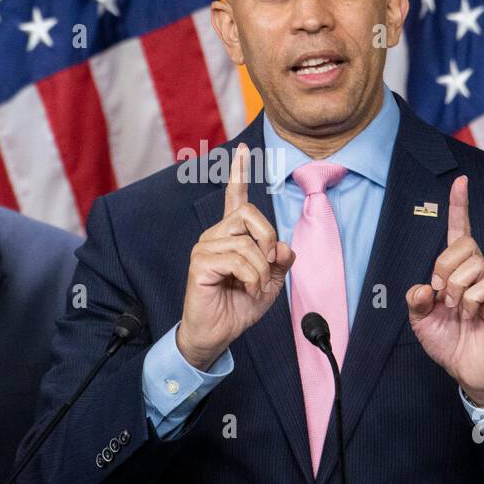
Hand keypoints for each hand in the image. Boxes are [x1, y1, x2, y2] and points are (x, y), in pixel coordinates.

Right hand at [176, 143, 295, 369]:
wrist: (217, 333)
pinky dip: (252, 278)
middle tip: (268, 265)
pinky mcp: (200, 262)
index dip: (239, 173)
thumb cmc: (239, 306)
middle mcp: (215, 235)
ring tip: (255, 287)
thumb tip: (283, 245)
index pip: (235, 198)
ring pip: (246, 241)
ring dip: (261, 268)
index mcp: (231, 235)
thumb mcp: (271, 281)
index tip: (243, 150)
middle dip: (268, 239)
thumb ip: (280, 260)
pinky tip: (247, 291)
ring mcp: (205, 247)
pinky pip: (237, 259)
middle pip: (249, 214)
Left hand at [405, 175, 483, 404]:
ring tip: (454, 309)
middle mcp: (476, 272)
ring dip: (454, 288)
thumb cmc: (448, 341)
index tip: (460, 181)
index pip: (459, 232)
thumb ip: (415, 301)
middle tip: (439, 294)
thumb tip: (421, 286)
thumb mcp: (420, 321)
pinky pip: (482, 287)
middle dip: (442, 266)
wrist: (467, 370)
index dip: (459, 206)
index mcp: (456, 271)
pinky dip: (467, 303)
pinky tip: (469, 316)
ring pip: (472, 264)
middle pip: (463, 244)